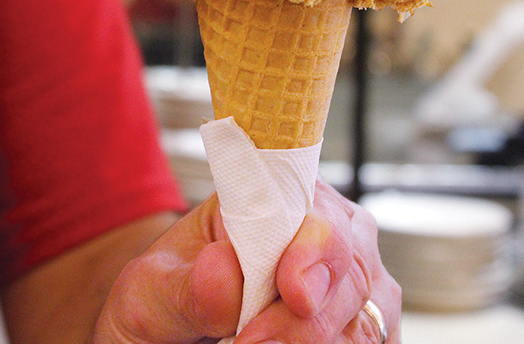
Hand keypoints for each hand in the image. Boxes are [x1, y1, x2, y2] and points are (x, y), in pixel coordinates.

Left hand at [90, 177, 399, 343]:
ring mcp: (356, 280)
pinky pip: (370, 343)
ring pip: (362, 322)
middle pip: (348, 272)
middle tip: (248, 343)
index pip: (316, 212)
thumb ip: (186, 285)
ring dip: (311, 343)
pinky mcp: (364, 324)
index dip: (312, 250)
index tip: (291, 289)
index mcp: (279, 194)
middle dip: (302, 320)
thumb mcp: (154, 288)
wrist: (170, 324)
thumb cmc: (167, 293)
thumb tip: (224, 269)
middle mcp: (331, 229)